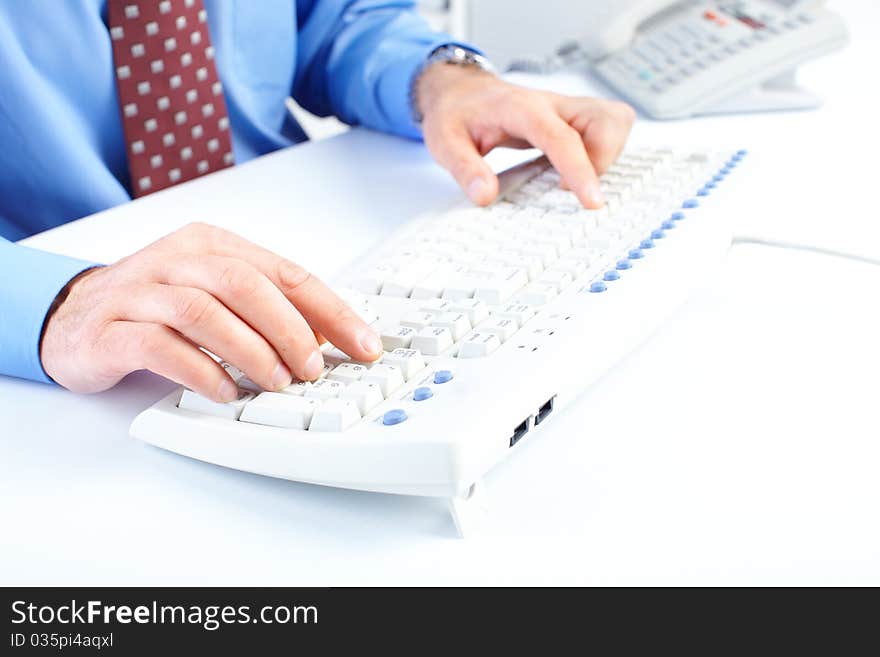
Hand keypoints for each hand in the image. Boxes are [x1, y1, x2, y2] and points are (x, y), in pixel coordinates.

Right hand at [40, 223, 382, 401]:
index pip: (285, 272)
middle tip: (312, 369)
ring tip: (275, 382)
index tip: (363, 344)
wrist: (71, 317)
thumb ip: (265, 307)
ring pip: (204, 312)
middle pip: (245, 285)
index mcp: (212, 245)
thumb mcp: (215, 294)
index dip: (331, 310)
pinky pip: (160, 347)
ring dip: (251, 351)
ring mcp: (140, 293)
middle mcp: (176, 261)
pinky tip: (225, 392)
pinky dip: (201, 371)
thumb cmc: (156, 306)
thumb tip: (326, 337)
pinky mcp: (111, 331)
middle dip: (290, 330)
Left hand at [417, 64, 635, 208]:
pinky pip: (606, 129)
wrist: (459, 92)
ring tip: (576, 180)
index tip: (591, 200)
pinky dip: (604, 152)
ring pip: (615, 120)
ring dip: (608, 154)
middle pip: (606, 118)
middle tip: (575, 188)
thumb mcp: (445, 143)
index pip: (562, 137)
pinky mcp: (572, 120)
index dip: (581, 169)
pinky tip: (576, 171)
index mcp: (522, 109)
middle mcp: (552, 104)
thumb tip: (486, 196)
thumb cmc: (455, 114)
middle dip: (605, 158)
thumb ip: (465, 170)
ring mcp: (566, 110)